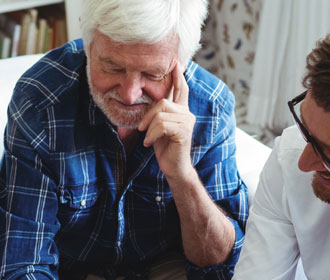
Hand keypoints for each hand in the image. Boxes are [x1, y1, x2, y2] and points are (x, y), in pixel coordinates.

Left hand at [138, 61, 194, 181]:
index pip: (181, 89)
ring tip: (147, 139)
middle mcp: (187, 114)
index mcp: (181, 111)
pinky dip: (151, 135)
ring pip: (160, 115)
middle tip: (142, 129)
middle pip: (163, 102)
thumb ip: (157, 114)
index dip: (178, 76)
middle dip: (148, 116)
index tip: (176, 63)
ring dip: (149, 128)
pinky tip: (150, 144)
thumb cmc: (165, 148)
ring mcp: (187, 122)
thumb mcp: (157, 128)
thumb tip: (147, 103)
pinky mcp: (184, 132)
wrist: (173, 168)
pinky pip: (162, 125)